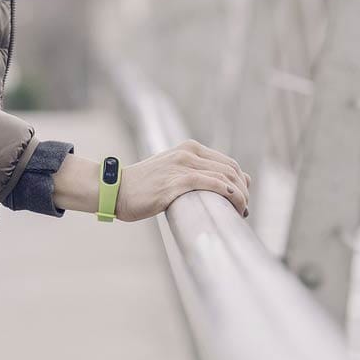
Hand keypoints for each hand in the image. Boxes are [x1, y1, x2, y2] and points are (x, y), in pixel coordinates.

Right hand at [115, 140, 249, 220]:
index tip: (242, 200)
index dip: (241, 182)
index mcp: (189, 148)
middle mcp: (188, 153)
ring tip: (240, 211)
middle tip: (243, 208)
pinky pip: (212, 184)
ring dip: (240, 196)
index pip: (228, 163)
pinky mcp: (176, 182)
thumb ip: (199, 174)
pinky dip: (229, 194)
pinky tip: (233, 205)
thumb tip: (235, 183)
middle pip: (231, 170)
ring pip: (225, 177)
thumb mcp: (174, 174)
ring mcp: (182, 166)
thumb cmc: (144, 187)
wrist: (116, 190)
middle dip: (243, 190)